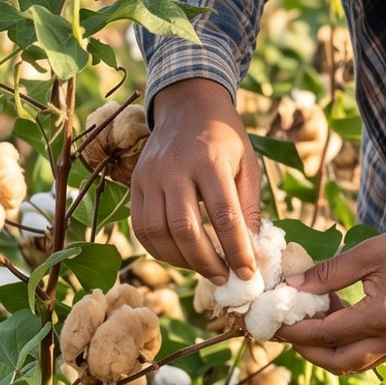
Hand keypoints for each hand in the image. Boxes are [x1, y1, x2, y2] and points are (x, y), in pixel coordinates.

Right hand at [129, 78, 262, 283]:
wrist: (188, 106)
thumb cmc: (224, 138)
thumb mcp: (247, 164)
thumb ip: (248, 206)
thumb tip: (250, 251)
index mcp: (209, 160)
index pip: (223, 215)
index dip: (236, 249)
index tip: (248, 273)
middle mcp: (174, 168)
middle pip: (185, 228)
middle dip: (207, 262)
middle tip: (224, 278)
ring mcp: (150, 176)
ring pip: (158, 232)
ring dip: (182, 260)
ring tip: (204, 268)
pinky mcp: (135, 184)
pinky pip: (141, 228)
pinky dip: (159, 250)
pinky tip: (180, 255)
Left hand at [274, 214, 385, 373]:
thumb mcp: (368, 253)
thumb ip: (328, 273)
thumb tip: (292, 286)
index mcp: (385, 315)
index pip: (328, 334)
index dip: (297, 330)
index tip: (274, 322)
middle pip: (339, 363)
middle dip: (308, 351)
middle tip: (288, 331)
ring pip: (356, 364)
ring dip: (329, 349)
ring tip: (312, 320)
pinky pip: (372, 356)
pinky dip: (349, 345)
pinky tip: (339, 317)